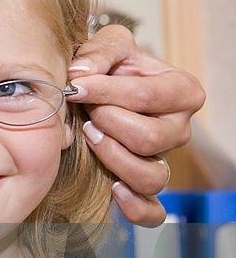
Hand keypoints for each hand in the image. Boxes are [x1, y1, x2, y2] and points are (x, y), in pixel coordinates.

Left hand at [67, 25, 204, 224]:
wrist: (95, 92)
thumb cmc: (107, 67)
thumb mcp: (107, 46)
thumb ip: (98, 52)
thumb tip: (81, 75)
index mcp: (181, 92)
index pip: (148, 97)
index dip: (106, 92)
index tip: (76, 87)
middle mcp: (178, 129)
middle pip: (150, 139)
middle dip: (109, 124)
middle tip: (87, 113)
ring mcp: (163, 160)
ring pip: (151, 176)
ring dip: (113, 158)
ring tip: (90, 137)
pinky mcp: (144, 186)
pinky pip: (151, 212)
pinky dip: (134, 207)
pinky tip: (112, 189)